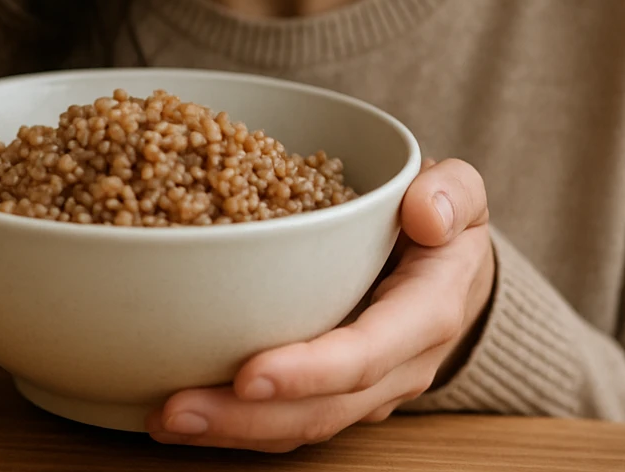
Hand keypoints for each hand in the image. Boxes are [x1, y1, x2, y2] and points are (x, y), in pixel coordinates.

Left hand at [147, 158, 495, 451]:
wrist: (454, 266)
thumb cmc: (443, 221)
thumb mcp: (460, 192)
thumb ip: (451, 193)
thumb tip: (425, 214)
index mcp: (426, 314)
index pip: (368, 353)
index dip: (310, 371)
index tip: (249, 374)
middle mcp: (398, 366)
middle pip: (323, 408)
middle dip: (247, 417)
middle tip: (175, 409)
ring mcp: (367, 389)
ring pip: (301, 426)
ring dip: (230, 431)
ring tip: (163, 419)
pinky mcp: (336, 394)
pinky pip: (289, 421)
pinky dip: (235, 425)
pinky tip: (179, 415)